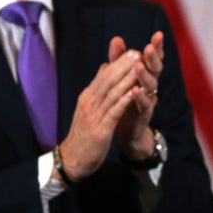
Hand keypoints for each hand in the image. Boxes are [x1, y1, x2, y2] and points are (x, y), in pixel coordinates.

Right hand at [57, 48, 143, 181]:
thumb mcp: (88, 109)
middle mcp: (90, 103)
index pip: (104, 75)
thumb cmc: (83, 134)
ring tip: (140, 67)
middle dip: (123, 65)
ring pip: (112, 92)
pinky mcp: (101, 129)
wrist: (72, 160)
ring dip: (127, 78)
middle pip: (108, 80)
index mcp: (87, 97)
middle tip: (138, 52)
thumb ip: (97, 89)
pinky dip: (125, 100)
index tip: (132, 52)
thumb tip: (104, 67)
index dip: (118, 63)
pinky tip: (135, 91)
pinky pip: (114, 111)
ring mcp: (94, 116)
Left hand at [109, 31, 164, 158]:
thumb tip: (116, 39)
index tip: (158, 34)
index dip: (157, 47)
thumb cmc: (125, 101)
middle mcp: (150, 86)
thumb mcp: (120, 78)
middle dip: (154, 58)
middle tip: (149, 47)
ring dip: (145, 76)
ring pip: (151, 86)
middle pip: (156, 69)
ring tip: (139, 66)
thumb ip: (119, 60)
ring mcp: (149, 100)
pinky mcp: (144, 115)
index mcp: (146, 75)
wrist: (127, 131)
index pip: (153, 59)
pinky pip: (145, 105)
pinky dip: (140, 98)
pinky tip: (134, 91)